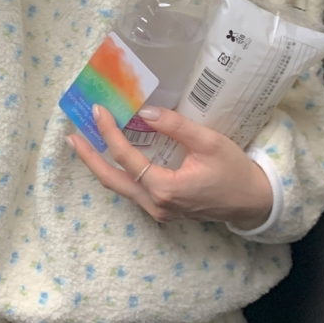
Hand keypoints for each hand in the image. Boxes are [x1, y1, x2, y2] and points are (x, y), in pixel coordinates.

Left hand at [67, 105, 273, 229]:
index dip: (110, 133)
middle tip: (72, 136)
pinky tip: (110, 155)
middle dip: (89, 156)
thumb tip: (144, 112)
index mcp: (166, 189)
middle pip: (111, 179)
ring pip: (119, 187)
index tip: (98, 111)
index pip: (127, 157)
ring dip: (99, 164)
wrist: (251, 202)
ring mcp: (157, 210)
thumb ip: (175, 126)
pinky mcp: (161, 209)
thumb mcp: (209, 142)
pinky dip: (117, 171)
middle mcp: (156, 204)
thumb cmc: (234, 170)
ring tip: (83, 142)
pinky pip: (131, 189)